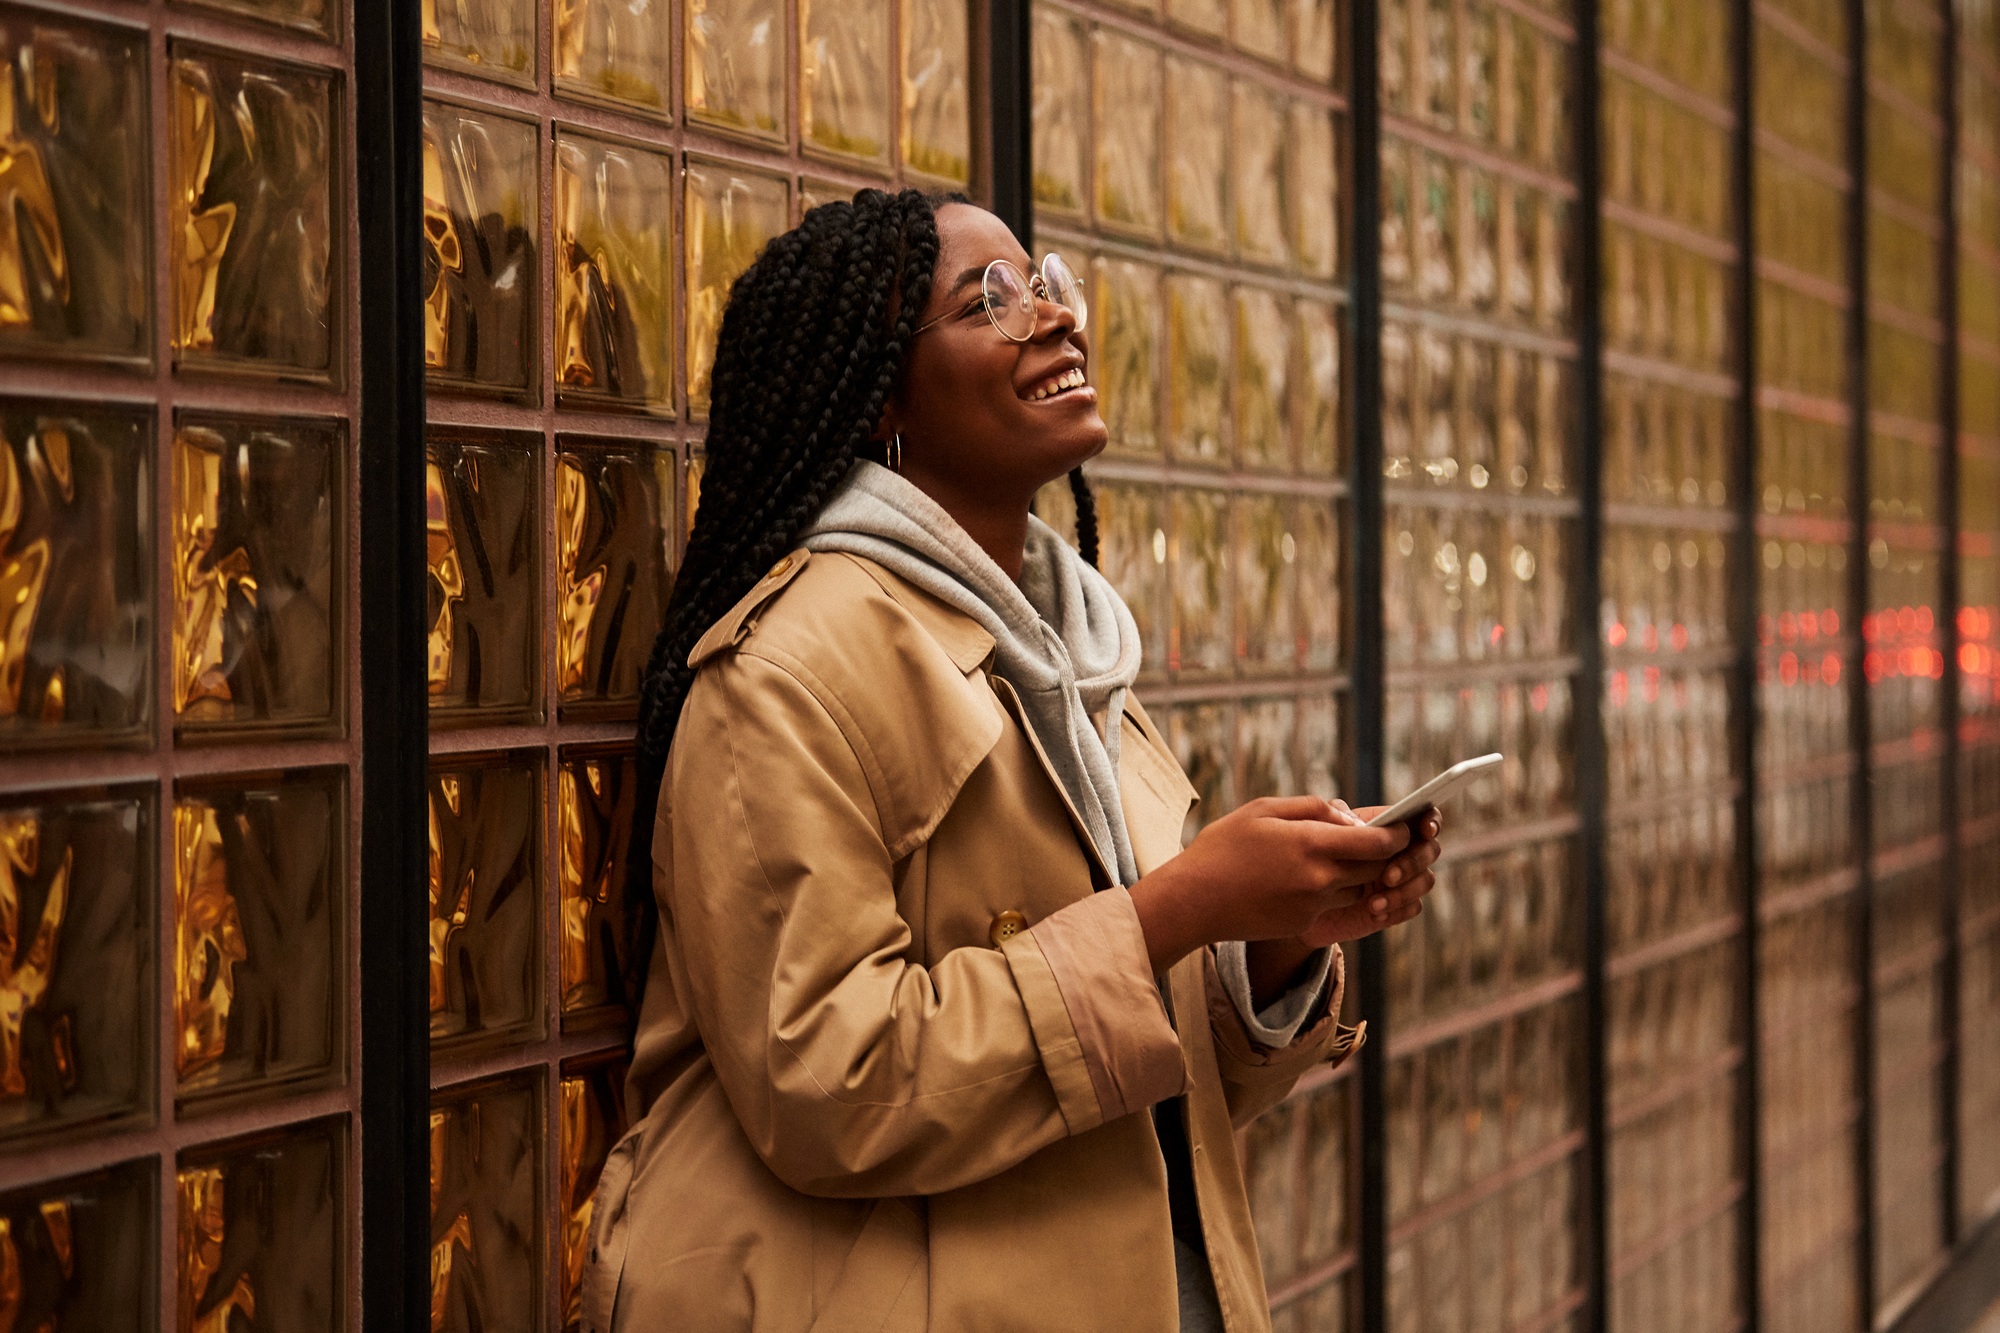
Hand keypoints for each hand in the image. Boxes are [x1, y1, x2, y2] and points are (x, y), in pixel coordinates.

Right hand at [1129, 796, 1412, 974]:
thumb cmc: (1223, 848)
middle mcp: (1321, 879)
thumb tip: (1349, 816)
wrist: (1193, 901)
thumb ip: (1312, 808)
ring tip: (1344, 857)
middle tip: (1387, 840)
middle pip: (1378, 869)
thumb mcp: (1264, 810)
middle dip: (1386, 854)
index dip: (1400, 834)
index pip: (1379, 842)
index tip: (1405, 826)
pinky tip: (1306, 879)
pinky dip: (1332, 892)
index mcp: (1313, 844)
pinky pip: (1333, 906)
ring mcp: (1314, 906)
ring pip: (1359, 890)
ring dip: (1360, 875)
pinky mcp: (1304, 925)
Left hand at [1293, 807, 1441, 946]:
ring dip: (1404, 891)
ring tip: (1374, 903)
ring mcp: (1403, 880)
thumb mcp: (1319, 832)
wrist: (1303, 899)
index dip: (1430, 821)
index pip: (1423, 817)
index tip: (1425, 830)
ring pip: (1426, 880)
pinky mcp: (1397, 906)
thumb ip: (1337, 818)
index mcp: (1388, 828)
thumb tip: (1356, 822)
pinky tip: (1375, 913)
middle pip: (1431, 850)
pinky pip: (1413, 907)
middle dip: (1413, 862)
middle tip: (1387, 876)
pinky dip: (1397, 910)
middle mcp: (1402, 851)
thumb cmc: (1314, 857)